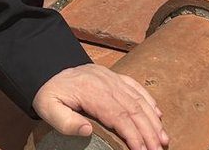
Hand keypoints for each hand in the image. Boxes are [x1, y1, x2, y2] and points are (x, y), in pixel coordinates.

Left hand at [34, 64, 167, 149]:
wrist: (46, 68)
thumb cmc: (49, 93)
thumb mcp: (48, 109)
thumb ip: (65, 122)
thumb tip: (88, 130)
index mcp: (92, 92)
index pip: (119, 116)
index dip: (134, 136)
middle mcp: (105, 82)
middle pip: (133, 109)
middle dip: (149, 133)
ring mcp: (110, 77)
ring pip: (138, 99)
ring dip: (152, 120)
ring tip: (163, 140)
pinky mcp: (112, 75)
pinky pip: (135, 86)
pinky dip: (148, 101)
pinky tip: (157, 115)